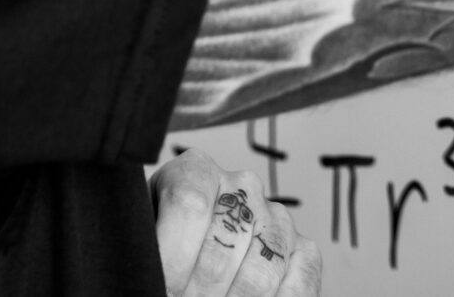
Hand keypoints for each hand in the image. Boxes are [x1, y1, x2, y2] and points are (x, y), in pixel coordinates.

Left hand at [152, 150, 322, 296]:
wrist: (197, 255)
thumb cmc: (164, 248)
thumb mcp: (147, 238)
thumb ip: (150, 249)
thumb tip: (152, 282)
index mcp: (196, 170)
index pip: (190, 205)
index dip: (172, 259)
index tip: (161, 287)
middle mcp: (243, 187)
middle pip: (221, 250)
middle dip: (196, 293)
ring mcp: (279, 219)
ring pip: (258, 276)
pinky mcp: (306, 252)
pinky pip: (297, 288)